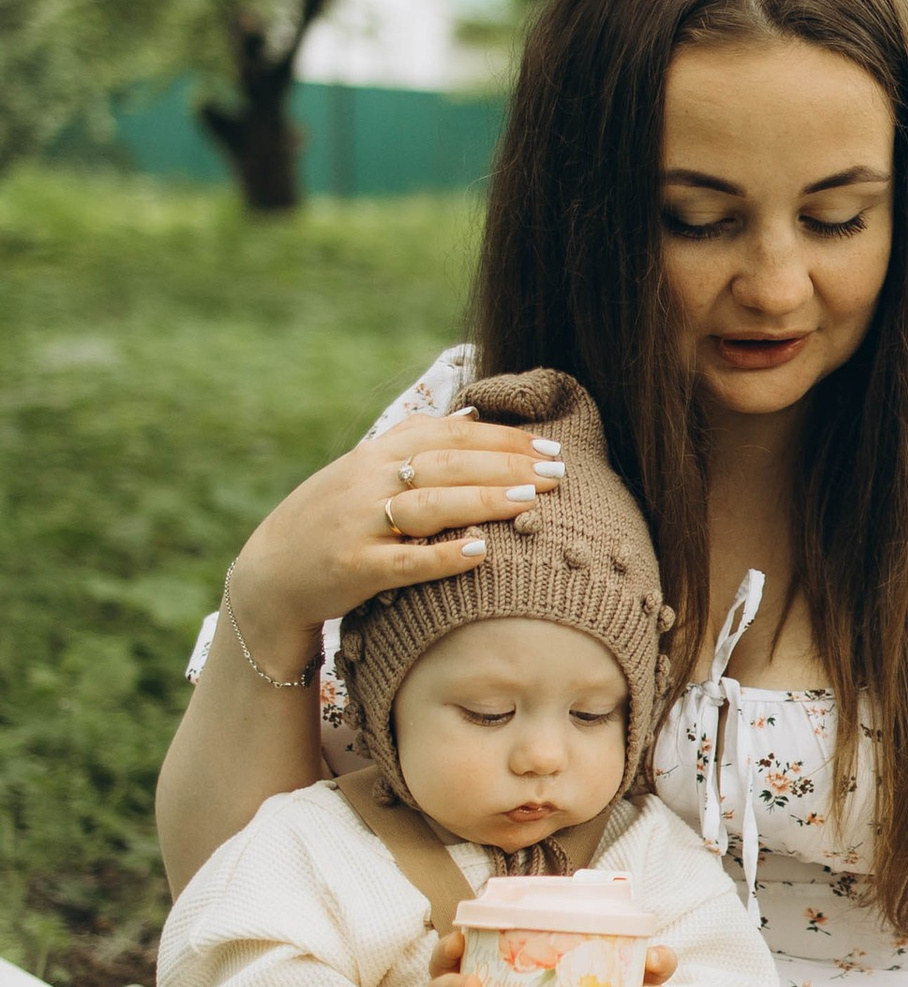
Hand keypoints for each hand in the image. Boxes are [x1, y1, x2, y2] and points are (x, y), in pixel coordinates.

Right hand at [221, 409, 564, 682]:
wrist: (270, 573)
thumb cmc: (333, 521)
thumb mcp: (365, 471)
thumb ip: (415, 443)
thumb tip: (472, 413)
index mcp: (376, 453)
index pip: (449, 435)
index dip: (502, 438)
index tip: (550, 447)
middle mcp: (367, 481)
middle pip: (447, 465)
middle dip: (507, 466)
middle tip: (557, 474)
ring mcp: (359, 524)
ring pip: (430, 505)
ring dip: (483, 501)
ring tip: (531, 501)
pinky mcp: (353, 568)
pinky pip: (404, 561)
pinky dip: (443, 557)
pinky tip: (480, 553)